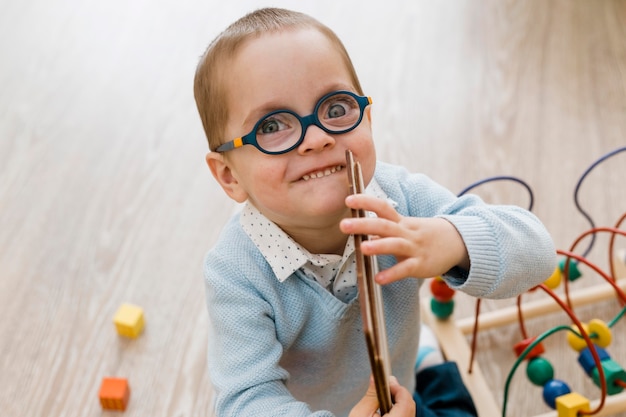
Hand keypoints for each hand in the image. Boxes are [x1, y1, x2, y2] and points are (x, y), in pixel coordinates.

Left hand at [340, 194, 469, 283]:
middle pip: (384, 225)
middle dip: (363, 224)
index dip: (366, 201)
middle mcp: (406, 232)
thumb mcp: (405, 227)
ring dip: (379, 246)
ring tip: (362, 248)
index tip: (348, 199)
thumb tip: (361, 229)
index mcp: (401, 221)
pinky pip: (406, 269)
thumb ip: (383, 228)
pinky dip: (392, 274)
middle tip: (344, 225)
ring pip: (396, 244)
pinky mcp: (421, 265)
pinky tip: (378, 279)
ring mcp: (414, 248)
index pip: (382, 207)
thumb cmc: (423, 235)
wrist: (457, 242)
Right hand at [349, 376, 415, 416]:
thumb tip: (376, 377)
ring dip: (398, 404)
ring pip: (408, 413)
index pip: (406, 400)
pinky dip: (397, 413)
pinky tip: (385, 414)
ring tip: (381, 403)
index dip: (396, 387)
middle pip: (409, 406)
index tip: (385, 382)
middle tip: (383, 389)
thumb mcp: (360, 413)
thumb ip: (372, 395)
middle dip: (398, 395)